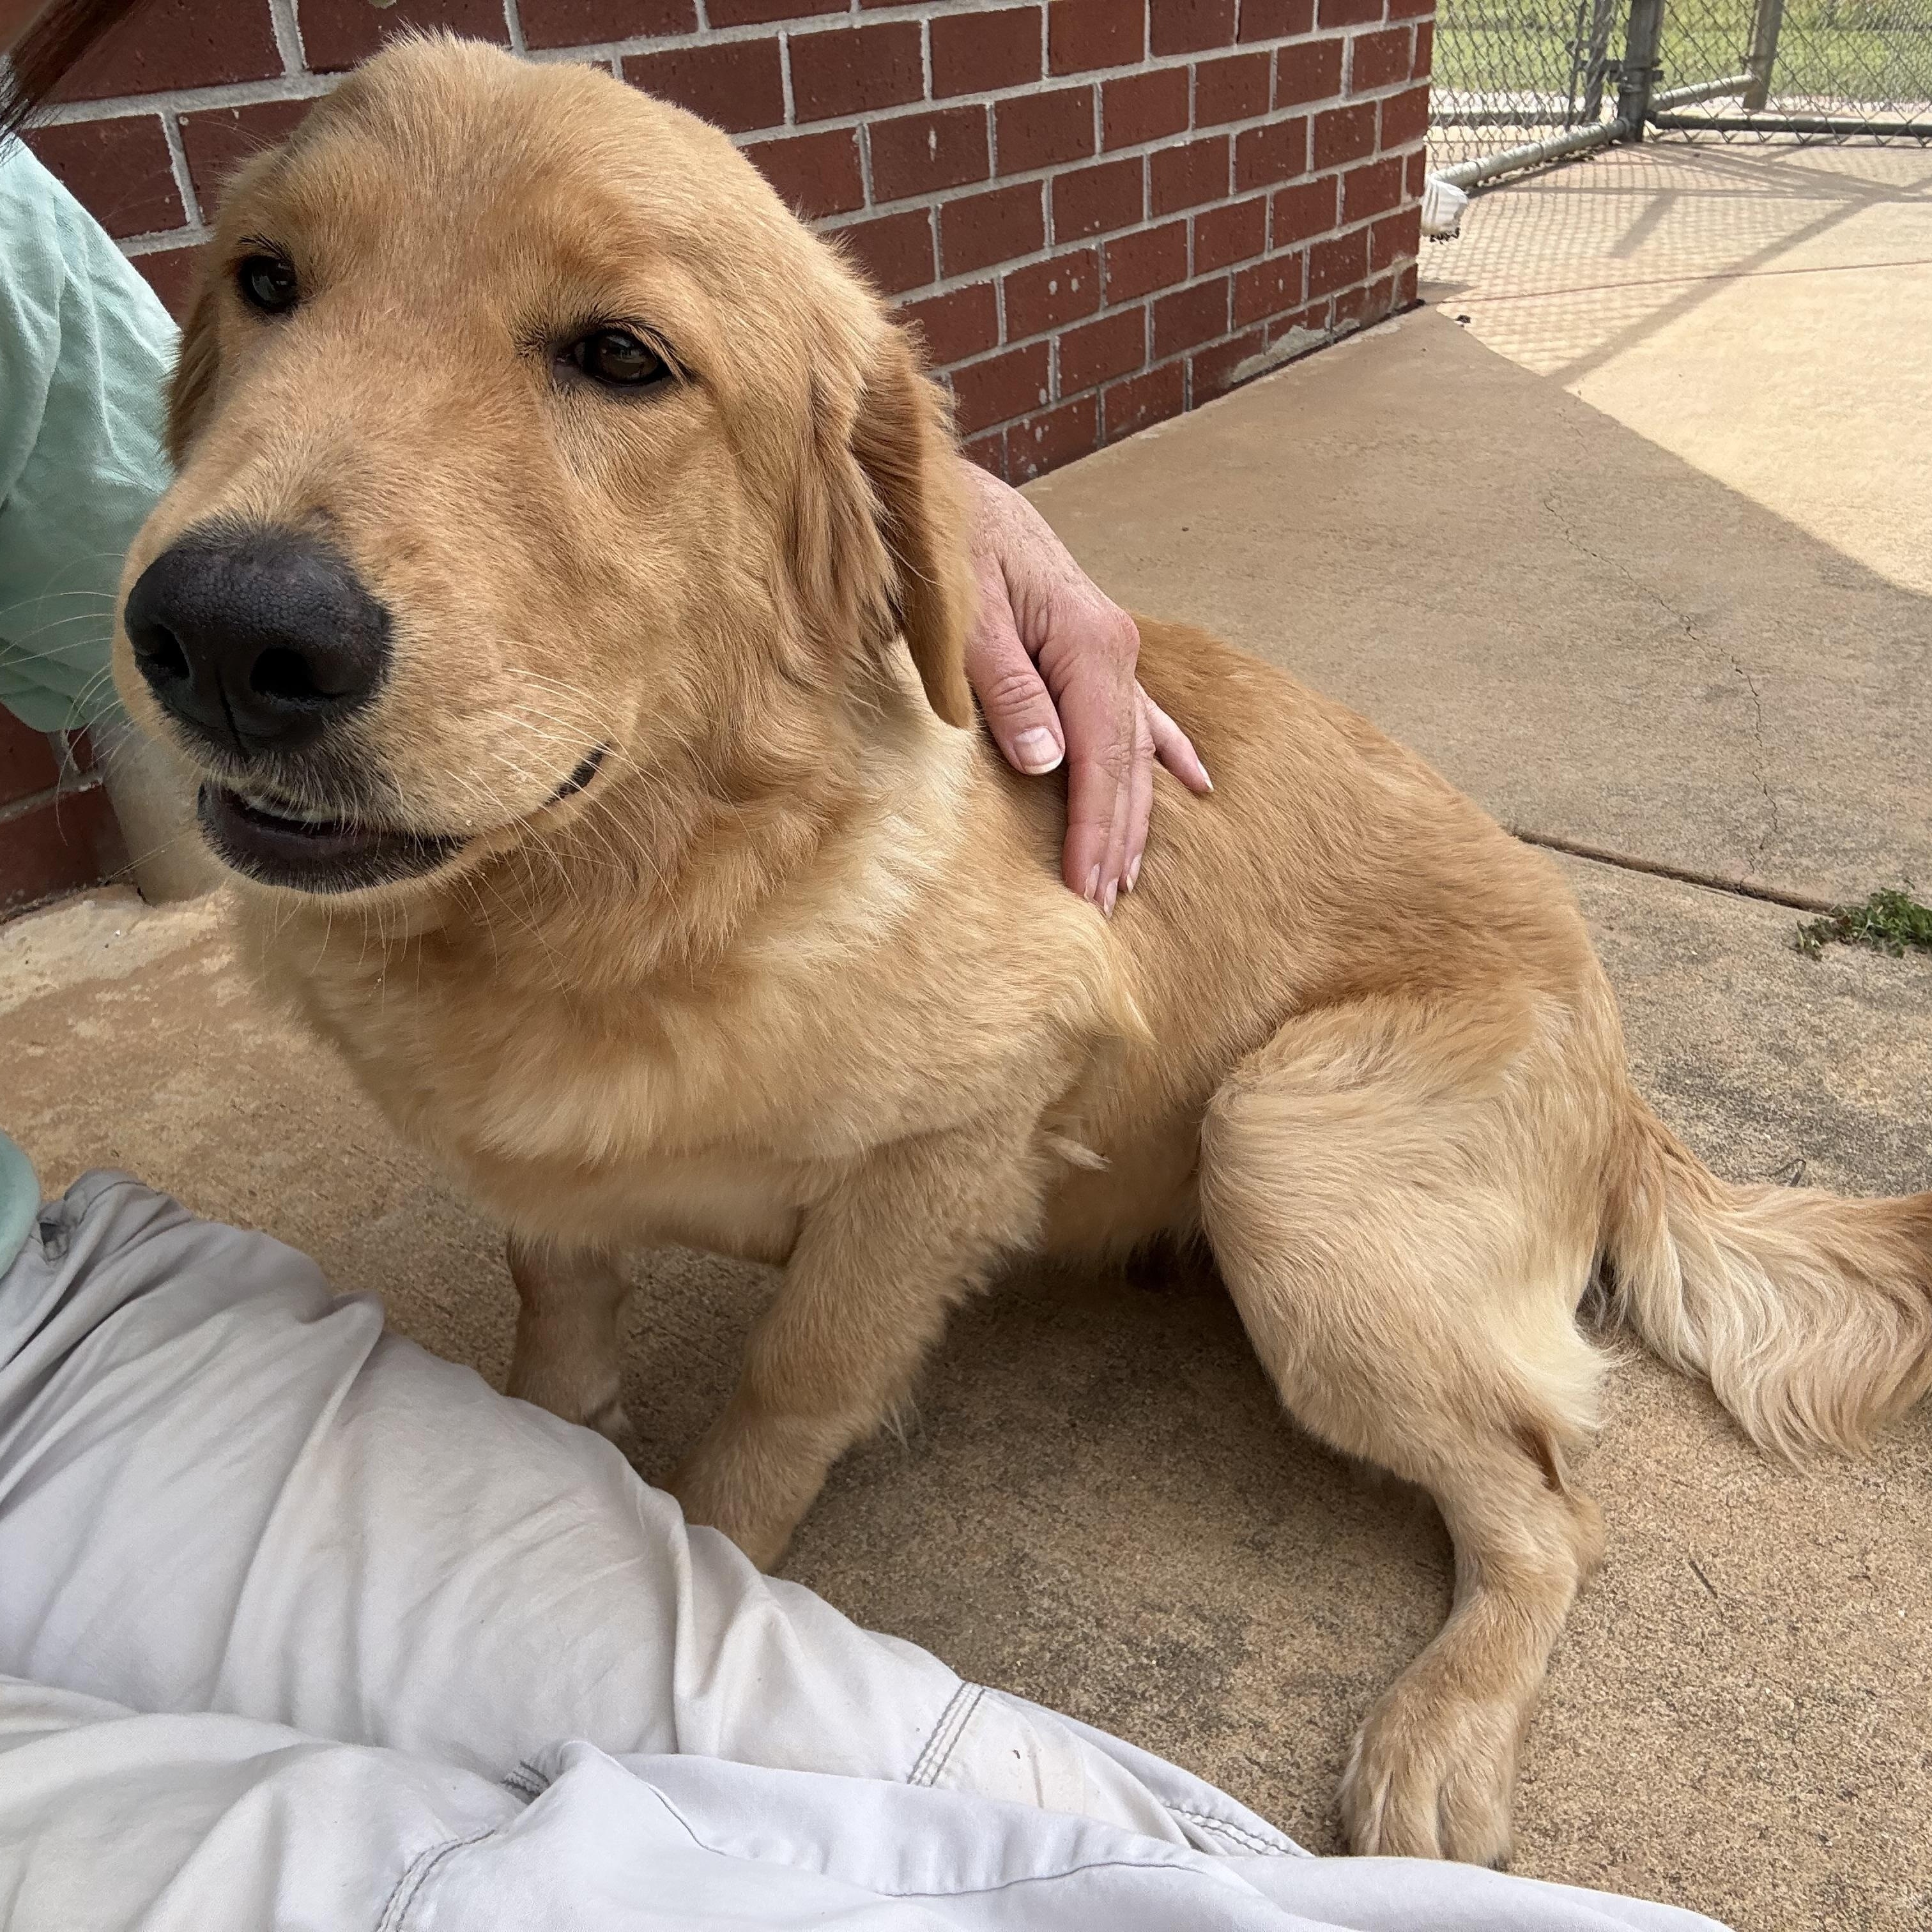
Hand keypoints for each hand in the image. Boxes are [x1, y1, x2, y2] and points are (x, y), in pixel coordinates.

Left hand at [959, 461, 1210, 913]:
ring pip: (1135, 746)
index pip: (1100, 758)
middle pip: (1126, 762)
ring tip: (1127, 875)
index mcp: (1089, 642)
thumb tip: (1046, 761)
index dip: (1095, 828)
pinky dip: (1166, 751)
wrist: (947, 484)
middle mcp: (1112, 647)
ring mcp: (1110, 645)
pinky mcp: (1094, 643)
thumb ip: (1005, 686)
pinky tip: (1196, 783)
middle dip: (1117, 836)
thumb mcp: (966, 614)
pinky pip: (1141, 712)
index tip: (1085, 887)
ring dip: (1135, 811)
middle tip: (1102, 904)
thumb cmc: (948, 541)